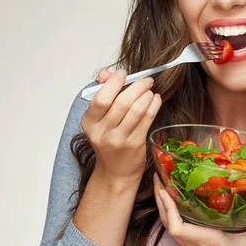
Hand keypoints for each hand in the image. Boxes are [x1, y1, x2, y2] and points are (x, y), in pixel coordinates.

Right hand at [80, 68, 160, 184]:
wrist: (116, 172)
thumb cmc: (109, 142)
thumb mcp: (100, 120)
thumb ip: (102, 94)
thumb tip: (106, 73)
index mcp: (89, 123)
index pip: (100, 99)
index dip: (113, 83)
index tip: (124, 73)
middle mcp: (102, 132)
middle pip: (121, 102)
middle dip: (137, 87)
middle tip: (146, 80)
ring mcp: (119, 140)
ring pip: (137, 110)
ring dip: (147, 95)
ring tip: (151, 90)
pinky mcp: (135, 144)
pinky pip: (147, 119)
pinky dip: (154, 106)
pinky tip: (156, 100)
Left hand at [153, 171, 245, 245]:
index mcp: (204, 240)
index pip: (176, 227)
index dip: (167, 209)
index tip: (164, 190)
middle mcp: (192, 244)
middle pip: (166, 221)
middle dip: (160, 199)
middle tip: (157, 176)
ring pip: (168, 226)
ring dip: (163, 206)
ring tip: (163, 185)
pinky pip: (175, 231)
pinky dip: (171, 216)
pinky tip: (174, 204)